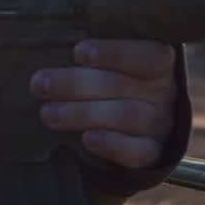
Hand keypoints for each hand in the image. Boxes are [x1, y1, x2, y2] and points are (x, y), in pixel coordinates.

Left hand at [30, 40, 176, 169]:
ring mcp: (160, 123)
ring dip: (81, 113)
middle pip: (121, 85)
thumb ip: (90, 59)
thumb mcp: (109, 65)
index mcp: (158, 63)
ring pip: (124, 115)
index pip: (146, 54)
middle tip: (40, 85)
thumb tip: (52, 53)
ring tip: (47, 114)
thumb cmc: (114, 84)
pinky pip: (138, 151)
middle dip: (75, 84)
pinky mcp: (154, 152)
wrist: (133, 130)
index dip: (113, 53)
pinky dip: (112, 144)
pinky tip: (87, 139)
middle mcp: (164, 91)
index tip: (78, 53)